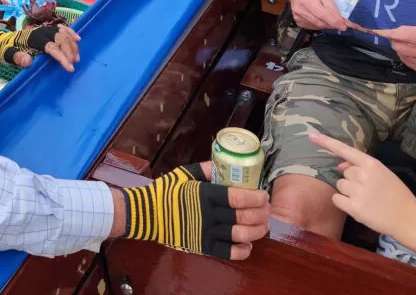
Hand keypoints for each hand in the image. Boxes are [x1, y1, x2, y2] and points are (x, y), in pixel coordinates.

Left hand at [0, 25, 80, 71]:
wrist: (6, 40)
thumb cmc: (9, 49)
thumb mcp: (8, 55)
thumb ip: (17, 57)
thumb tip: (28, 62)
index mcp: (34, 38)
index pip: (52, 47)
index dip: (62, 57)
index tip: (70, 68)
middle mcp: (42, 32)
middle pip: (61, 39)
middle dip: (69, 52)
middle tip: (73, 64)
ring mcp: (46, 29)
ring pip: (64, 34)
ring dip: (72, 45)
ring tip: (76, 58)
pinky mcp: (48, 29)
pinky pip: (62, 29)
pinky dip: (71, 33)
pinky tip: (78, 39)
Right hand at [110, 163, 269, 260]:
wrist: (148, 214)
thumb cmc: (166, 191)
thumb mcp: (185, 173)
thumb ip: (206, 168)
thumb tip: (224, 163)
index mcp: (205, 195)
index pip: (239, 198)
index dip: (256, 197)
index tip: (264, 194)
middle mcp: (209, 215)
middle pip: (245, 216)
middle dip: (262, 213)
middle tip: (267, 208)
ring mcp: (207, 233)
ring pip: (241, 235)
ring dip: (258, 231)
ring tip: (263, 225)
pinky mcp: (204, 247)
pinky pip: (230, 252)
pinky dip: (243, 250)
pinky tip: (248, 244)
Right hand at [288, 0, 347, 31]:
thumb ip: (334, 9)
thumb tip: (344, 22)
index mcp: (307, 1)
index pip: (322, 15)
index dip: (334, 22)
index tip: (344, 27)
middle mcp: (300, 11)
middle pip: (320, 22)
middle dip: (333, 24)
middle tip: (342, 24)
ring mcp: (298, 18)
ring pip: (317, 26)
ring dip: (327, 25)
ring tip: (332, 20)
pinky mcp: (298, 22)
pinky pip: (313, 27)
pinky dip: (320, 26)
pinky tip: (322, 20)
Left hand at [309, 132, 415, 236]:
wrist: (409, 219)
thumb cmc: (397, 195)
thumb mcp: (384, 174)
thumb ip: (362, 167)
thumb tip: (340, 165)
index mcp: (372, 164)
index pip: (345, 150)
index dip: (327, 142)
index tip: (312, 135)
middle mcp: (363, 175)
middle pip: (344, 172)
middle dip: (352, 180)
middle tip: (369, 190)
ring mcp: (357, 191)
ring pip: (340, 185)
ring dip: (348, 192)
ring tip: (366, 199)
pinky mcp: (353, 207)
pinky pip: (336, 199)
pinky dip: (343, 203)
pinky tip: (358, 207)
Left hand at [382, 25, 415, 74]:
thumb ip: (412, 30)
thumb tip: (394, 31)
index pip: (405, 36)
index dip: (392, 33)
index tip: (381, 31)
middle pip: (400, 47)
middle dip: (395, 41)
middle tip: (397, 37)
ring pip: (401, 55)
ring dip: (400, 48)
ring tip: (409, 45)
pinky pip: (406, 62)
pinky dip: (405, 56)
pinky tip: (412, 53)